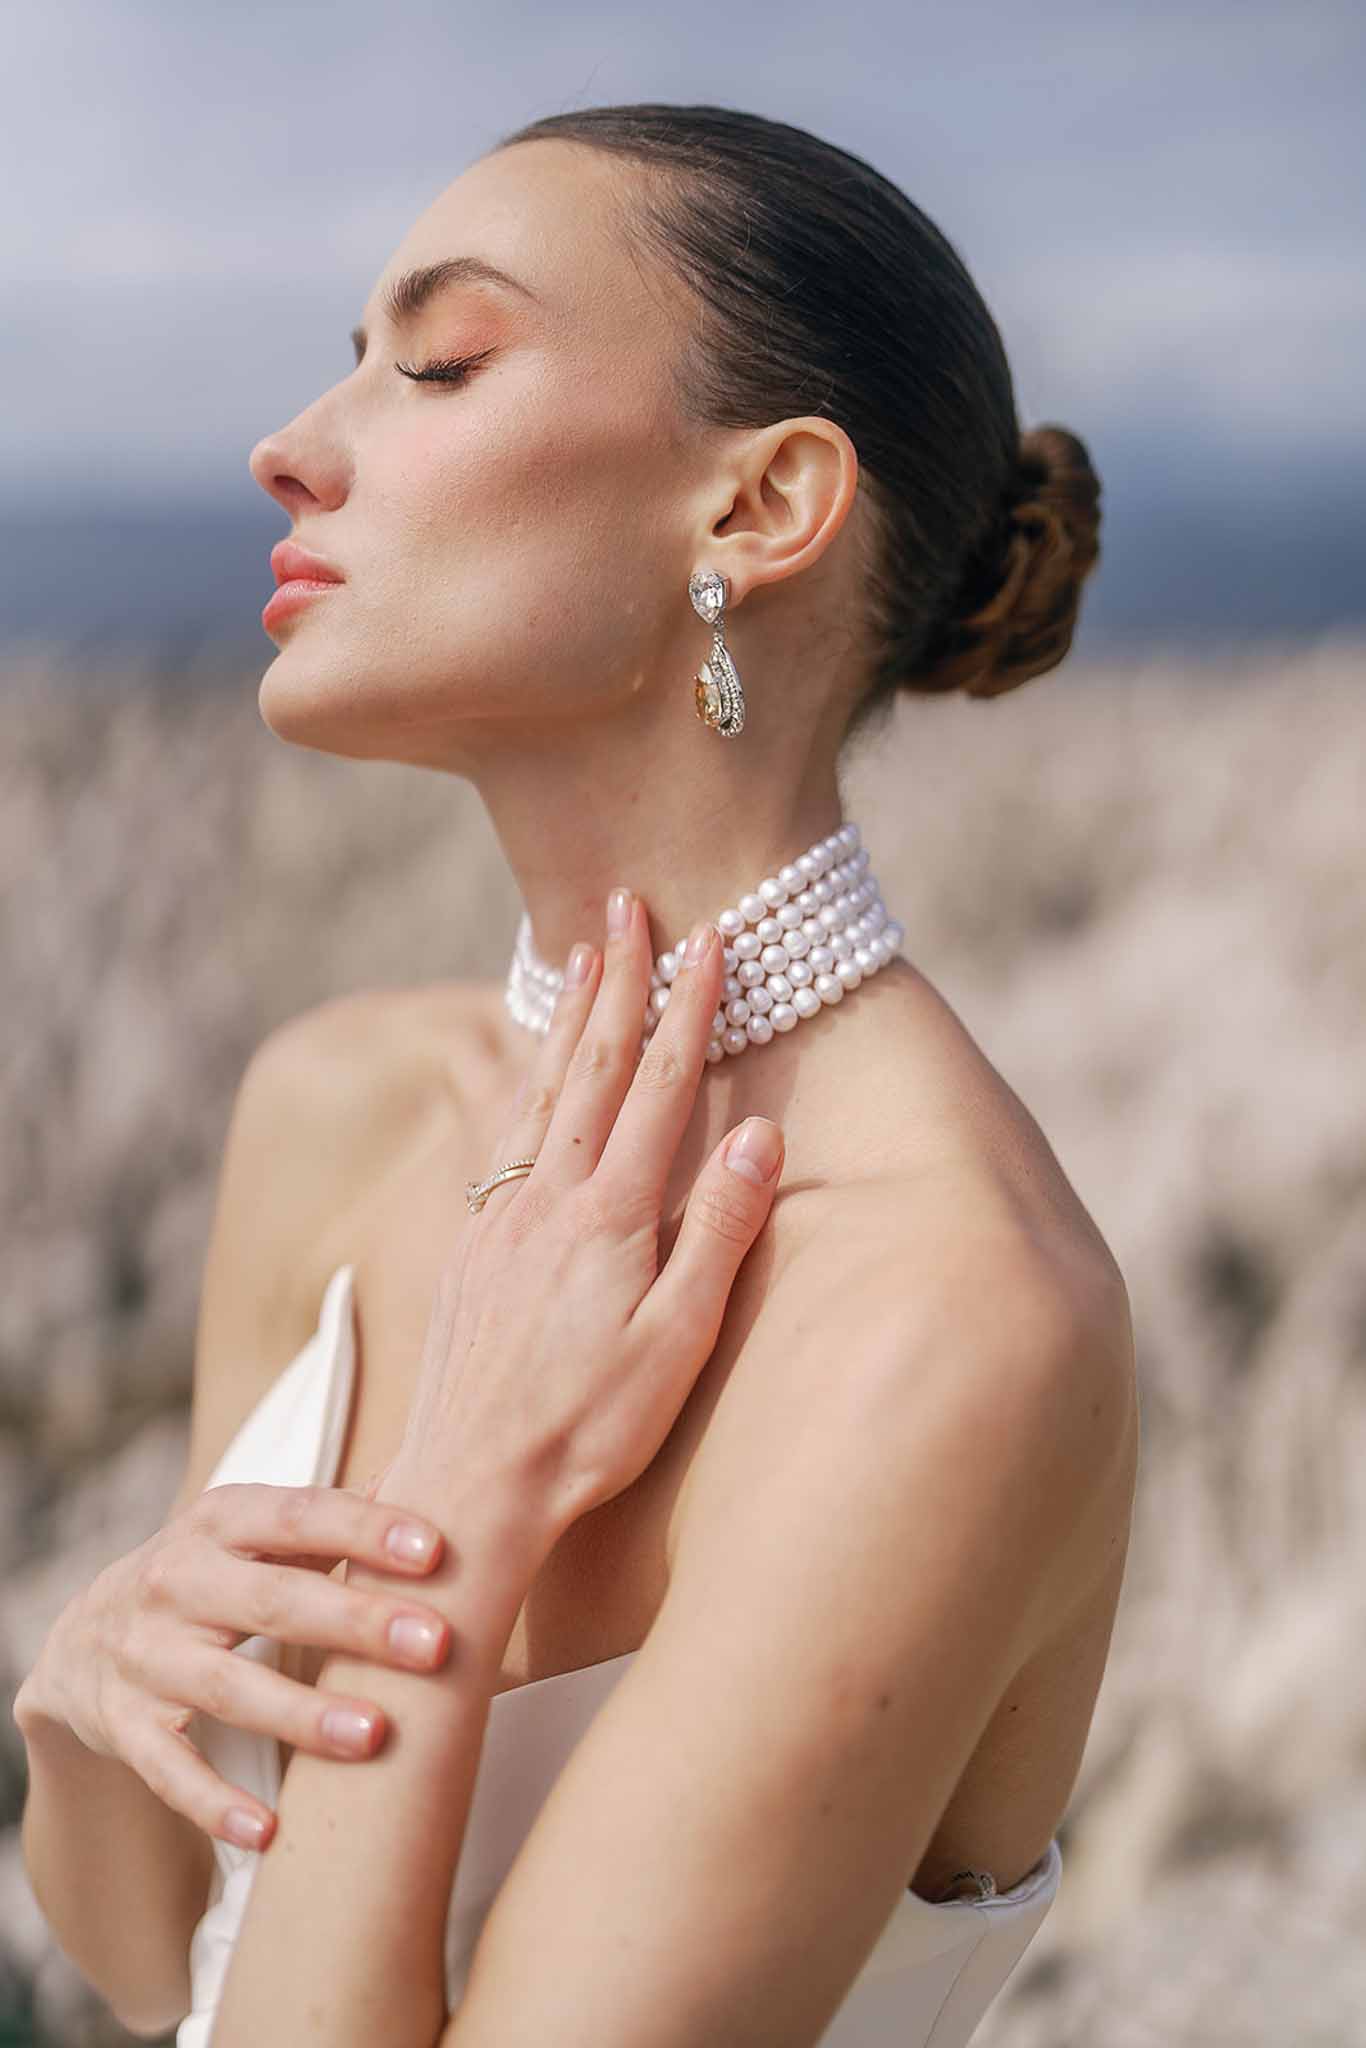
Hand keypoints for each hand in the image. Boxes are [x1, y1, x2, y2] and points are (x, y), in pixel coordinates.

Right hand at [13, 1481, 454, 1850]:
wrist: (81, 1639)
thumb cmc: (209, 1574)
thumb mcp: (252, 1530)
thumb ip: (333, 1519)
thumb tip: (441, 1492)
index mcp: (219, 1520)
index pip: (298, 1515)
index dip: (364, 1529)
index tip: (434, 1550)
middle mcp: (176, 1581)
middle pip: (274, 1601)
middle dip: (356, 1622)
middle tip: (434, 1645)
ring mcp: (146, 1657)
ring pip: (229, 1687)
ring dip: (302, 1714)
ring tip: (375, 1735)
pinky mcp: (124, 1727)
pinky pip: (169, 1770)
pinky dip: (213, 1803)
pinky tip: (270, 1830)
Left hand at [389, 887, 783, 1543]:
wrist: (472, 1479)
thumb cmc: (591, 1427)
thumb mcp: (678, 1340)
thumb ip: (719, 1232)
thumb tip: (758, 1135)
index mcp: (611, 1216)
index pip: (659, 1086)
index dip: (688, 1009)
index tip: (709, 938)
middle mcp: (548, 1198)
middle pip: (589, 1063)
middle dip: (617, 976)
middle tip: (626, 900)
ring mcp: (502, 1215)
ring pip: (538, 1087)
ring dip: (563, 1013)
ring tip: (578, 950)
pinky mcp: (472, 1242)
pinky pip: (501, 1132)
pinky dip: (522, 1077)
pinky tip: (526, 1066)